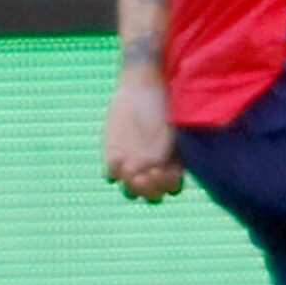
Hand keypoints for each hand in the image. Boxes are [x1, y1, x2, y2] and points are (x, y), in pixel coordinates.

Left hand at [104, 70, 185, 201]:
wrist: (142, 88)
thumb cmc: (163, 107)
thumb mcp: (168, 131)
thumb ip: (161, 154)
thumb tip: (150, 171)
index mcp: (174, 166)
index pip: (171, 189)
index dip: (166, 185)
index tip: (161, 170)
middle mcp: (153, 170)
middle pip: (152, 196)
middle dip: (149, 190)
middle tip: (144, 176)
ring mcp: (132, 165)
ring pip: (130, 191)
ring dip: (131, 187)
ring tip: (130, 172)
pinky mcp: (113, 157)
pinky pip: (111, 175)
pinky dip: (113, 171)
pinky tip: (117, 156)